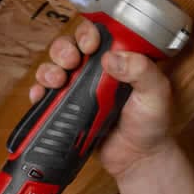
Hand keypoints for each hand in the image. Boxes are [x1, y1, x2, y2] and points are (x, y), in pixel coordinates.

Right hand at [29, 20, 173, 177]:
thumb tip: (112, 57)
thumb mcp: (156, 93)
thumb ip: (142, 71)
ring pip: (53, 67)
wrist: (137, 160)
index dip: (87, 33)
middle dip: (63, 50)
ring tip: (57, 81)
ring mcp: (77, 89)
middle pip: (68, 47)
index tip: (90, 44)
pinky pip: (44, 95)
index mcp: (116, 60)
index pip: (96, 35)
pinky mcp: (64, 108)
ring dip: (49, 69)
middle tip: (71, 62)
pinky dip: (38, 92)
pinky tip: (41, 95)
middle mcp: (93, 71)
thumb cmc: (151, 124)